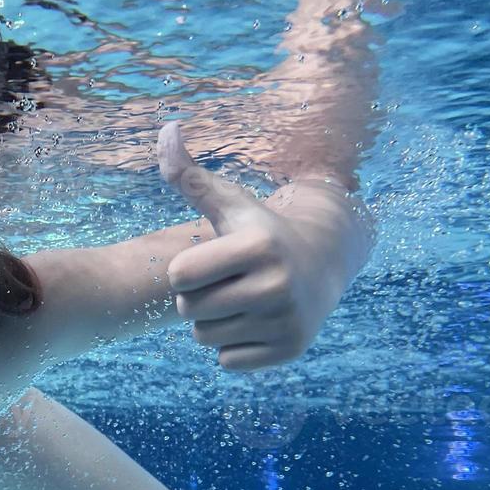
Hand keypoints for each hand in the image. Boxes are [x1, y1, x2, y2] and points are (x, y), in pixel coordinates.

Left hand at [157, 122, 370, 371]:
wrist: (324, 262)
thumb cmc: (260, 230)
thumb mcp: (229, 202)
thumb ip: (189, 175)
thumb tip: (165, 128)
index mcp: (257, 246)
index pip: (178, 276)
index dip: (184, 270)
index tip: (208, 261)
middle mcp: (277, 285)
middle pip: (189, 310)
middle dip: (197, 298)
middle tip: (226, 282)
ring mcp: (286, 321)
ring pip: (205, 338)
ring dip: (213, 323)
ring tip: (240, 300)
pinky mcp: (290, 350)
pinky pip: (227, 361)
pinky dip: (233, 347)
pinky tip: (255, 322)